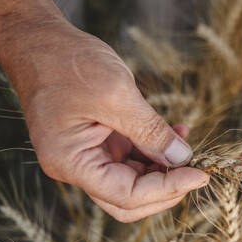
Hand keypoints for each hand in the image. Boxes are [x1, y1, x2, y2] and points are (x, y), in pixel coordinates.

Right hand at [0, 15, 207, 221]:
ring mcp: (89, 155)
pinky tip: (176, 133)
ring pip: (134, 180)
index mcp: (72, 163)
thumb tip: (182, 157)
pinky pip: (133, 157)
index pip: (127, 195)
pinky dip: (155, 149)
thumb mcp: (116, 94)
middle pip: (129, 199)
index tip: (200, 175)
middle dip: (166, 189)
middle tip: (196, 170)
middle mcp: (78, 167)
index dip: (168, 189)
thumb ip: (150, 131)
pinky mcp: (100, 142)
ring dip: (164, 168)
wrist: (42, 42)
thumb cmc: (67, 63)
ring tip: (187, 144)